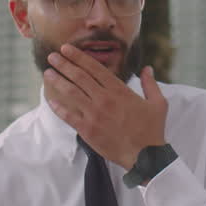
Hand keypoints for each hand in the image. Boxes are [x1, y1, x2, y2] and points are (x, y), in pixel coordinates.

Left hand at [43, 44, 167, 168]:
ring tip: (48, 73)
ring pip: (71, 93)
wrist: (145, 156)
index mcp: (119, 90)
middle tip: (52, 56)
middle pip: (79, 77)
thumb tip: (147, 68)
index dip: (78, 57)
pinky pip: (69, 116)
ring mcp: (94, 114)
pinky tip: (50, 100)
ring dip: (58, 81)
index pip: (94, 68)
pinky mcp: (88, 130)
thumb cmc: (152, 130)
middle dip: (64, 64)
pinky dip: (59, 108)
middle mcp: (104, 99)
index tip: (67, 49)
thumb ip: (150, 84)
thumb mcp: (158, 103)